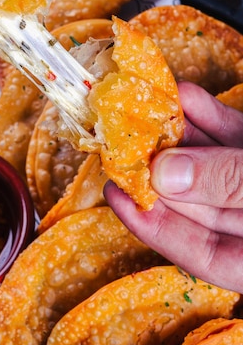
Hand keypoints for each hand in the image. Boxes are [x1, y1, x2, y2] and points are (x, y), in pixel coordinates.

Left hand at [105, 81, 242, 292]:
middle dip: (156, 167)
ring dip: (177, 133)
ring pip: (211, 162)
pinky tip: (184, 95)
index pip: (192, 249)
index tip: (113, 193)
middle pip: (196, 199)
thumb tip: (163, 173)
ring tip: (143, 110)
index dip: (148, 223)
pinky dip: (210, 116)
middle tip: (118, 142)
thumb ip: (227, 183)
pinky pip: (233, 136)